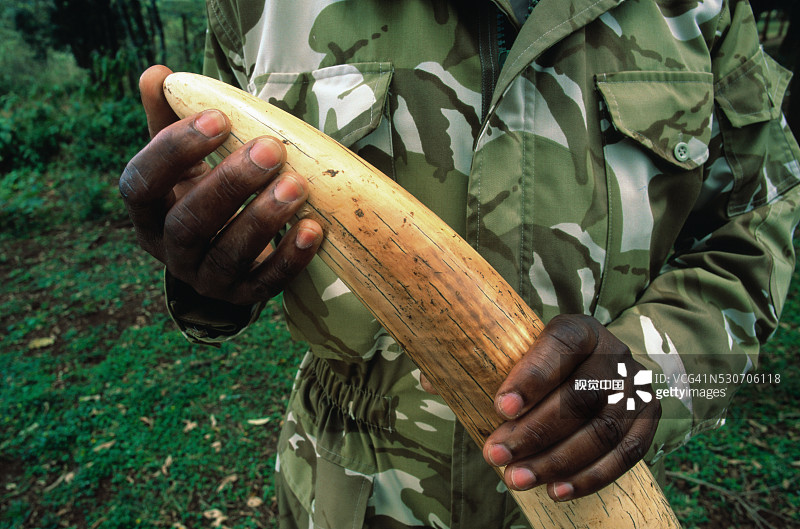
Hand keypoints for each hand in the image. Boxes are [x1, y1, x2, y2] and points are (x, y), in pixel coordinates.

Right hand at [119, 65, 322, 304]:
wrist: (222, 252)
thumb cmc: (200, 188)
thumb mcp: (183, 158)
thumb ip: (168, 118)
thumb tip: (157, 74)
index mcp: (147, 210)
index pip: (142, 183)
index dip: (174, 151)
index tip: (217, 118)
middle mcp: (169, 250)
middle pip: (188, 223)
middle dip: (230, 185)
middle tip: (271, 150)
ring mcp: (205, 278)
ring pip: (227, 256)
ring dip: (263, 220)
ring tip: (297, 186)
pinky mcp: (243, 296)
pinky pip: (264, 284)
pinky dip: (289, 259)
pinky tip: (313, 230)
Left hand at [482, 314, 659, 500]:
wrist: (597, 371)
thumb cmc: (549, 366)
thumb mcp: (530, 352)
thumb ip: (505, 371)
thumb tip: (461, 398)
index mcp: (582, 330)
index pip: (561, 345)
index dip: (533, 377)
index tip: (502, 408)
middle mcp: (614, 355)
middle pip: (580, 396)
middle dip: (535, 432)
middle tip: (498, 455)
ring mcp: (636, 387)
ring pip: (602, 430)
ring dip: (556, 461)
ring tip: (519, 477)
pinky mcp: (648, 419)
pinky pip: (624, 455)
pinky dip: (589, 477)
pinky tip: (556, 490)